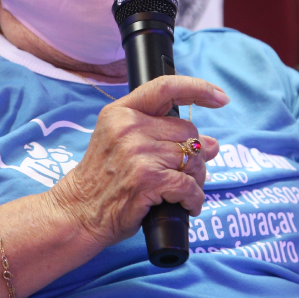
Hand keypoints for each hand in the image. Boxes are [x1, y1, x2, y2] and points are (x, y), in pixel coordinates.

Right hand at [47, 75, 227, 249]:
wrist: (79, 211)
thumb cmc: (103, 179)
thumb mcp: (122, 143)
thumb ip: (162, 135)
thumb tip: (211, 143)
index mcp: (121, 112)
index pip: (165, 87)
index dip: (198, 89)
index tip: (219, 96)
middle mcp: (129, 127)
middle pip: (188, 131)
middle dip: (195, 154)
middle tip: (185, 173)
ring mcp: (138, 153)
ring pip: (193, 159)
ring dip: (196, 179)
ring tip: (182, 191)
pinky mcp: (147, 180)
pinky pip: (189, 186)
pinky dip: (194, 199)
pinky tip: (186, 205)